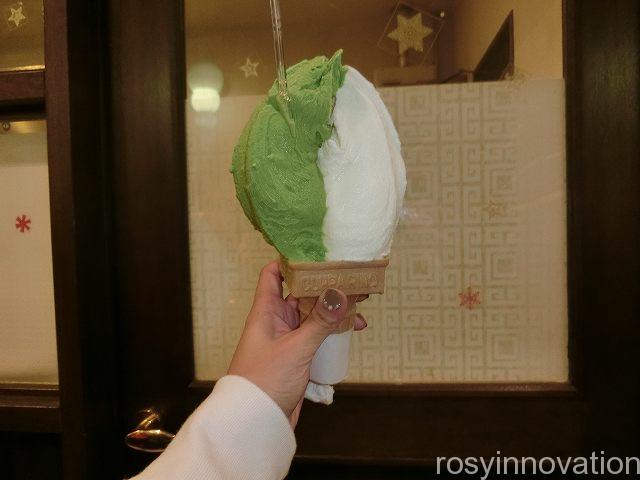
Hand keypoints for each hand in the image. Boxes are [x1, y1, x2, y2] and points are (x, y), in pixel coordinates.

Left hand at [227, 261, 366, 426]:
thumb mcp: (296, 348)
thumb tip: (340, 295)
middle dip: (326, 287)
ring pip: (313, 316)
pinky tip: (352, 331)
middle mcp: (276, 320)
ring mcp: (288, 338)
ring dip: (334, 312)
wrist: (256, 423)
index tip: (316, 252)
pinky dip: (333, 333)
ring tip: (359, 308)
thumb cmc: (264, 381)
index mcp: (267, 311)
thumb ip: (320, 321)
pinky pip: (318, 337)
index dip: (291, 260)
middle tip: (352, 280)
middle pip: (302, 294)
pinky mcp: (297, 356)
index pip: (274, 274)